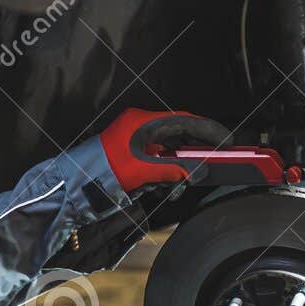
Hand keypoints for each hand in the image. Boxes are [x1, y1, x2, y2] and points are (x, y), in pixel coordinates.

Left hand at [98, 108, 229, 192]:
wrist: (78, 184)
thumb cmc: (103, 171)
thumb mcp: (142, 171)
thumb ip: (173, 169)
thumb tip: (196, 171)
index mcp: (142, 121)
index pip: (183, 120)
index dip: (207, 130)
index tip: (226, 140)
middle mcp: (140, 126)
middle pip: (178, 134)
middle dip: (194, 152)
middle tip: (211, 164)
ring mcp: (136, 139)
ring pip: (170, 149)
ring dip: (179, 167)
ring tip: (180, 184)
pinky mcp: (133, 153)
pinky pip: (159, 158)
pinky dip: (167, 171)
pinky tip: (167, 185)